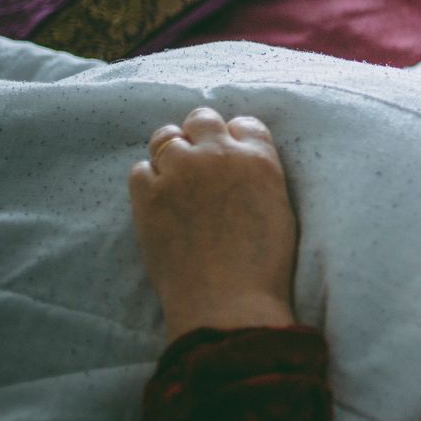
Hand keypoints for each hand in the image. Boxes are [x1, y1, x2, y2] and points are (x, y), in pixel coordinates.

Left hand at [129, 107, 298, 342]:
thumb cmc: (264, 265)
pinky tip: (160, 200)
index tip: (232, 154)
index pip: (245, 124)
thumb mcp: (279, 209)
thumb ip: (260, 175)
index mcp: (259, 159)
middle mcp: (218, 154)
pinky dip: (149, 179)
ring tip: (176, 178)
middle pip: (201, 119)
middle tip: (201, 161)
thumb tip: (240, 167)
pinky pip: (140, 168)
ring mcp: (179, 171)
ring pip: (165, 137)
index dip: (236, 138)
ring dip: (171, 151)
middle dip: (200, 134)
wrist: (227, 301)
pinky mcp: (148, 193)